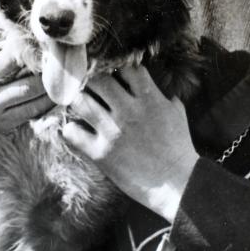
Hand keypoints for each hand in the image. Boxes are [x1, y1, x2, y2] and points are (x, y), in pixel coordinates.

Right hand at [0, 14, 52, 141]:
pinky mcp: (3, 123)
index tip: (41, 38)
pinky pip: (32, 110)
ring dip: (47, 79)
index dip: (26, 41)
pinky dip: (47, 100)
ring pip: (28, 89)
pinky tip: (56, 91)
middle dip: (39, 59)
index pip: (3, 46)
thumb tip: (11, 13)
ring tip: (60, 71)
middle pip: (16, 63)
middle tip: (57, 54)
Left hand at [61, 66, 199, 220]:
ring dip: (77, 101)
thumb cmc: (179, 148)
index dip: (116, 66)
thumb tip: (162, 91)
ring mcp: (112, 131)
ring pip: (80, 102)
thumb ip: (166, 99)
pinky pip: (72, 132)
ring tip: (79, 105)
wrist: (176, 184)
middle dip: (90, 79)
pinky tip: (76, 130)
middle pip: (97, 79)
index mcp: (148, 98)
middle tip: (87, 85)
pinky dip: (71, 129)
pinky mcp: (100, 152)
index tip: (110, 70)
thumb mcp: (177, 115)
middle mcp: (128, 110)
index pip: (125, 67)